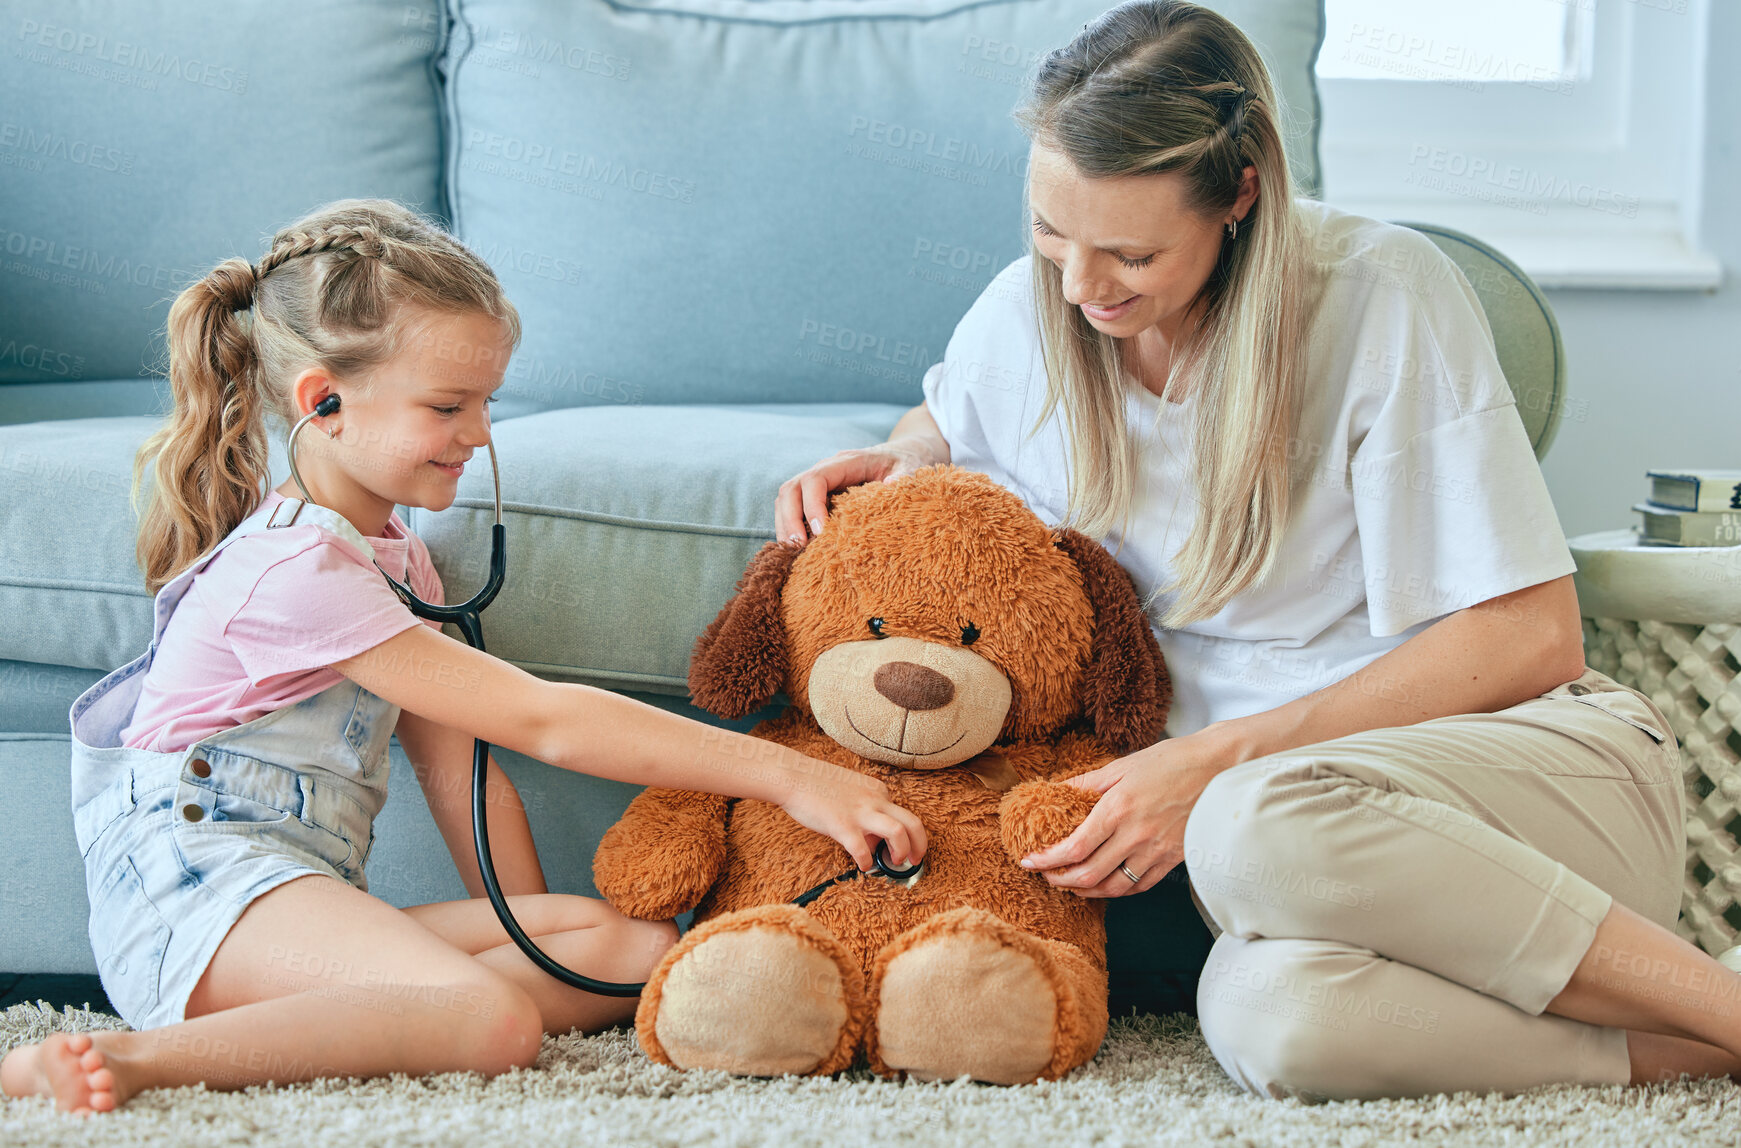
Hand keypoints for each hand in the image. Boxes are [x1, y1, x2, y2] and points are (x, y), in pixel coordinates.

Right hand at [773, 436, 941, 545]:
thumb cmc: (905, 462)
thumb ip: (903, 475)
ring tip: (794, 553)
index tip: (822, 531)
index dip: (812, 505)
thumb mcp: (910, 466)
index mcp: (845, 461)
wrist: (902, 454)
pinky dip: (792, 528)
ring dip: (785, 526)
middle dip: (790, 519)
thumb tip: (891, 484)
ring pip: (786, 500)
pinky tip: (800, 550)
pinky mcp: (817, 496)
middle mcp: (825, 469)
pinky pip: (794, 509)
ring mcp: (818, 483)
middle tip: (798, 547)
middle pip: (791, 489)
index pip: (815, 479)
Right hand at [778, 759, 927, 872]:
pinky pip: (863, 850)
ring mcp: (860, 812)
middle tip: (915, 860)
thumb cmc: (818, 784)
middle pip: (913, 823)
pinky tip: (862, 865)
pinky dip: (867, 863)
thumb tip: (872, 839)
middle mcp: (875, 800)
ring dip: (903, 852)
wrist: (793, 776)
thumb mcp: (852, 791)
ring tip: (894, 862)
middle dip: (920, 846)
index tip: (894, 847)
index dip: (903, 835)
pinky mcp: (843, 825)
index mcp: (878, 791)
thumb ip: (866, 811)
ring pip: (899, 833)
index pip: (902, 815)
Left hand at [1017, 735, 1226, 897]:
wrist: (1219, 768)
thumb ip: (1086, 783)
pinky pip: (1140, 885)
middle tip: (1046, 876)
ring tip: (1071, 885)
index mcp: (1118, 809)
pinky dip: (1118, 890)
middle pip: (1089, 874)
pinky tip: (1106, 885)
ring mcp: (1157, 851)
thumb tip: (1056, 790)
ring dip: (1087, 891)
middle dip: (1061, 880)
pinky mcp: (1174, 859)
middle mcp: (1136, 835)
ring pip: (1114, 887)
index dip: (1048, 860)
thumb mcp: (1122, 766)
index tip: (1029, 861)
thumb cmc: (1170, 761)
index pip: (1074, 847)